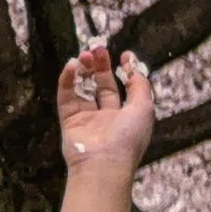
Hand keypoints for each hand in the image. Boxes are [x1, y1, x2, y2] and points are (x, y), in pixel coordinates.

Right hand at [55, 45, 154, 171]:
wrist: (103, 162)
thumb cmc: (128, 137)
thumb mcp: (144, 108)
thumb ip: (140, 86)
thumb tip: (135, 68)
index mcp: (127, 116)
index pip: (124, 89)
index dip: (125, 72)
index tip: (124, 54)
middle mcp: (107, 116)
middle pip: (102, 85)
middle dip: (100, 67)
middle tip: (97, 48)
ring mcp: (87, 118)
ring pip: (83, 88)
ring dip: (84, 70)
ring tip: (84, 55)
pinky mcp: (68, 119)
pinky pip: (66, 95)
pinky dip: (68, 79)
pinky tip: (72, 65)